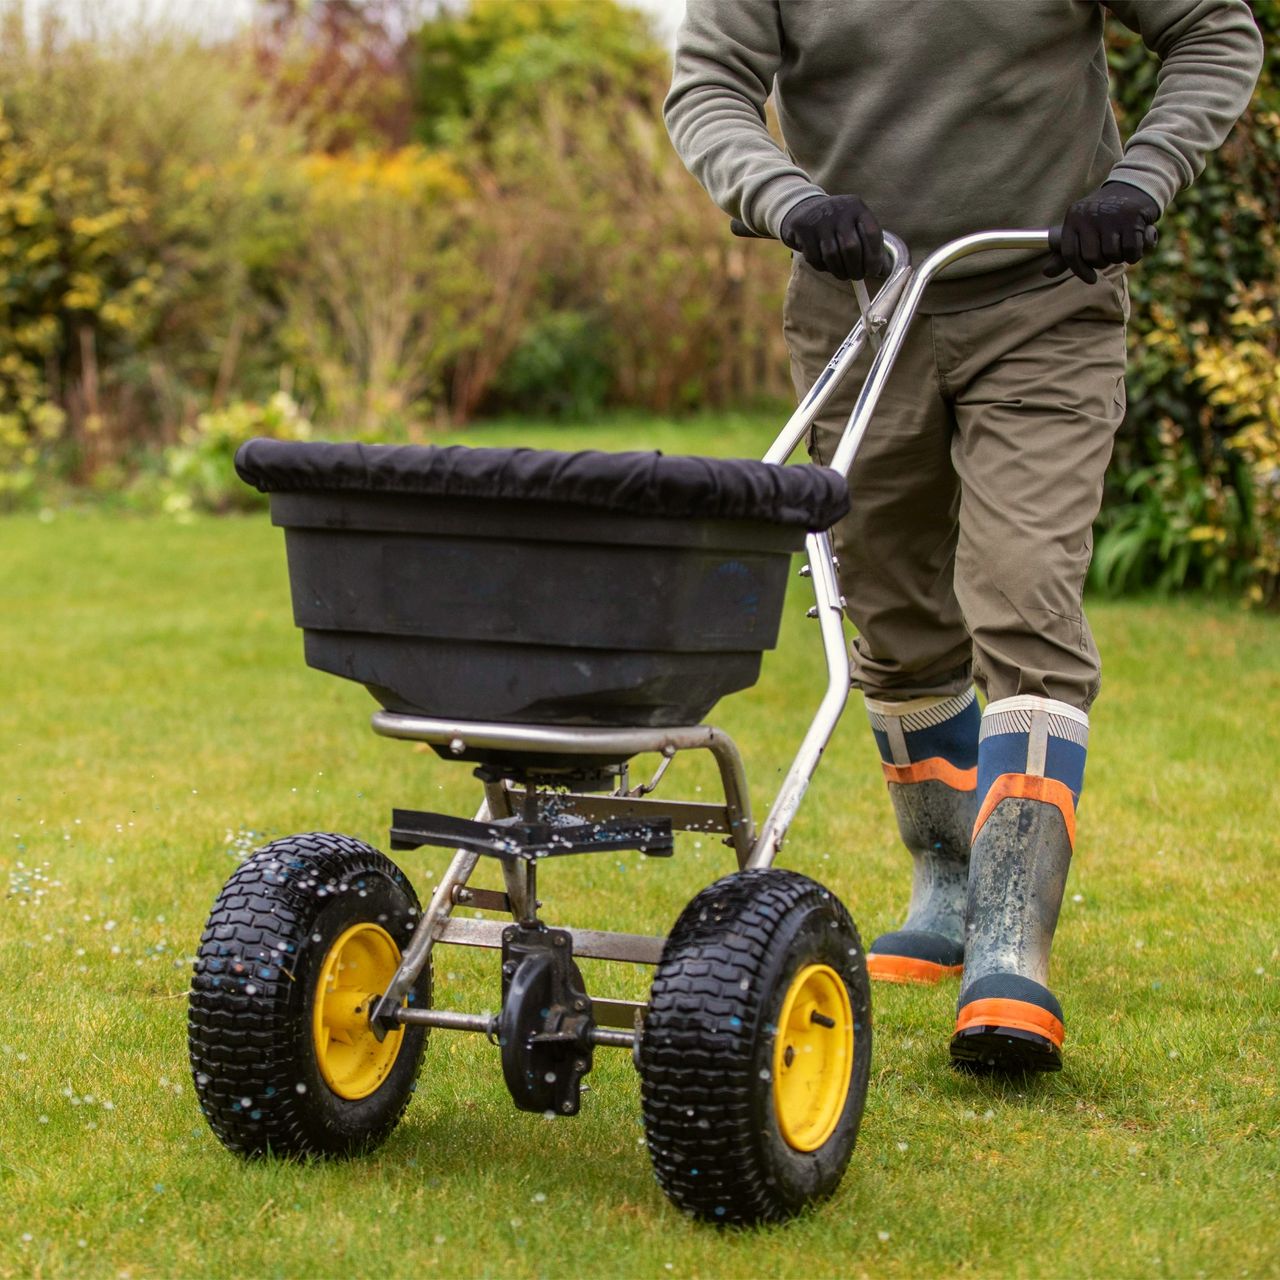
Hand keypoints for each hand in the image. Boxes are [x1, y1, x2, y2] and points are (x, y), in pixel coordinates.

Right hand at [780, 194, 884, 280]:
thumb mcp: (856, 225)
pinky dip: (822, 267)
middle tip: (857, 277)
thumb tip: (885, 271)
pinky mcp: (803, 228)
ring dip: (840, 271)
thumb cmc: (838, 223)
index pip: (871, 233)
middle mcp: (839, 210)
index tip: (874, 272)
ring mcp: (820, 219)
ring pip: (832, 255)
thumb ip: (870, 245)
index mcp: (857, 207)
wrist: (804, 209)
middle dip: (856, 268)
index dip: (875, 257)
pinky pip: (815, 257)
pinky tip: (827, 266)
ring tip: (844, 275)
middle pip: (851, 247)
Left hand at [1045, 181, 1159, 284]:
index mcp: (1073, 217)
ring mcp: (1110, 214)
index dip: (1080, 270)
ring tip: (1124, 242)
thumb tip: (1046, 272)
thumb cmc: (1103, 218)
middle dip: (1104, 262)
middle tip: (1111, 251)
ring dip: (1121, 256)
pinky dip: (1136, 253)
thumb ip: (1065, 253)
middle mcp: (1089, 214)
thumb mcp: (1082, 231)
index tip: (1092, 279)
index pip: (1070, 254)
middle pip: (1092, 258)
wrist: (1135, 188)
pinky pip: (1131, 250)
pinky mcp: (1132, 216)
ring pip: (1112, 255)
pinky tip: (1139, 240)